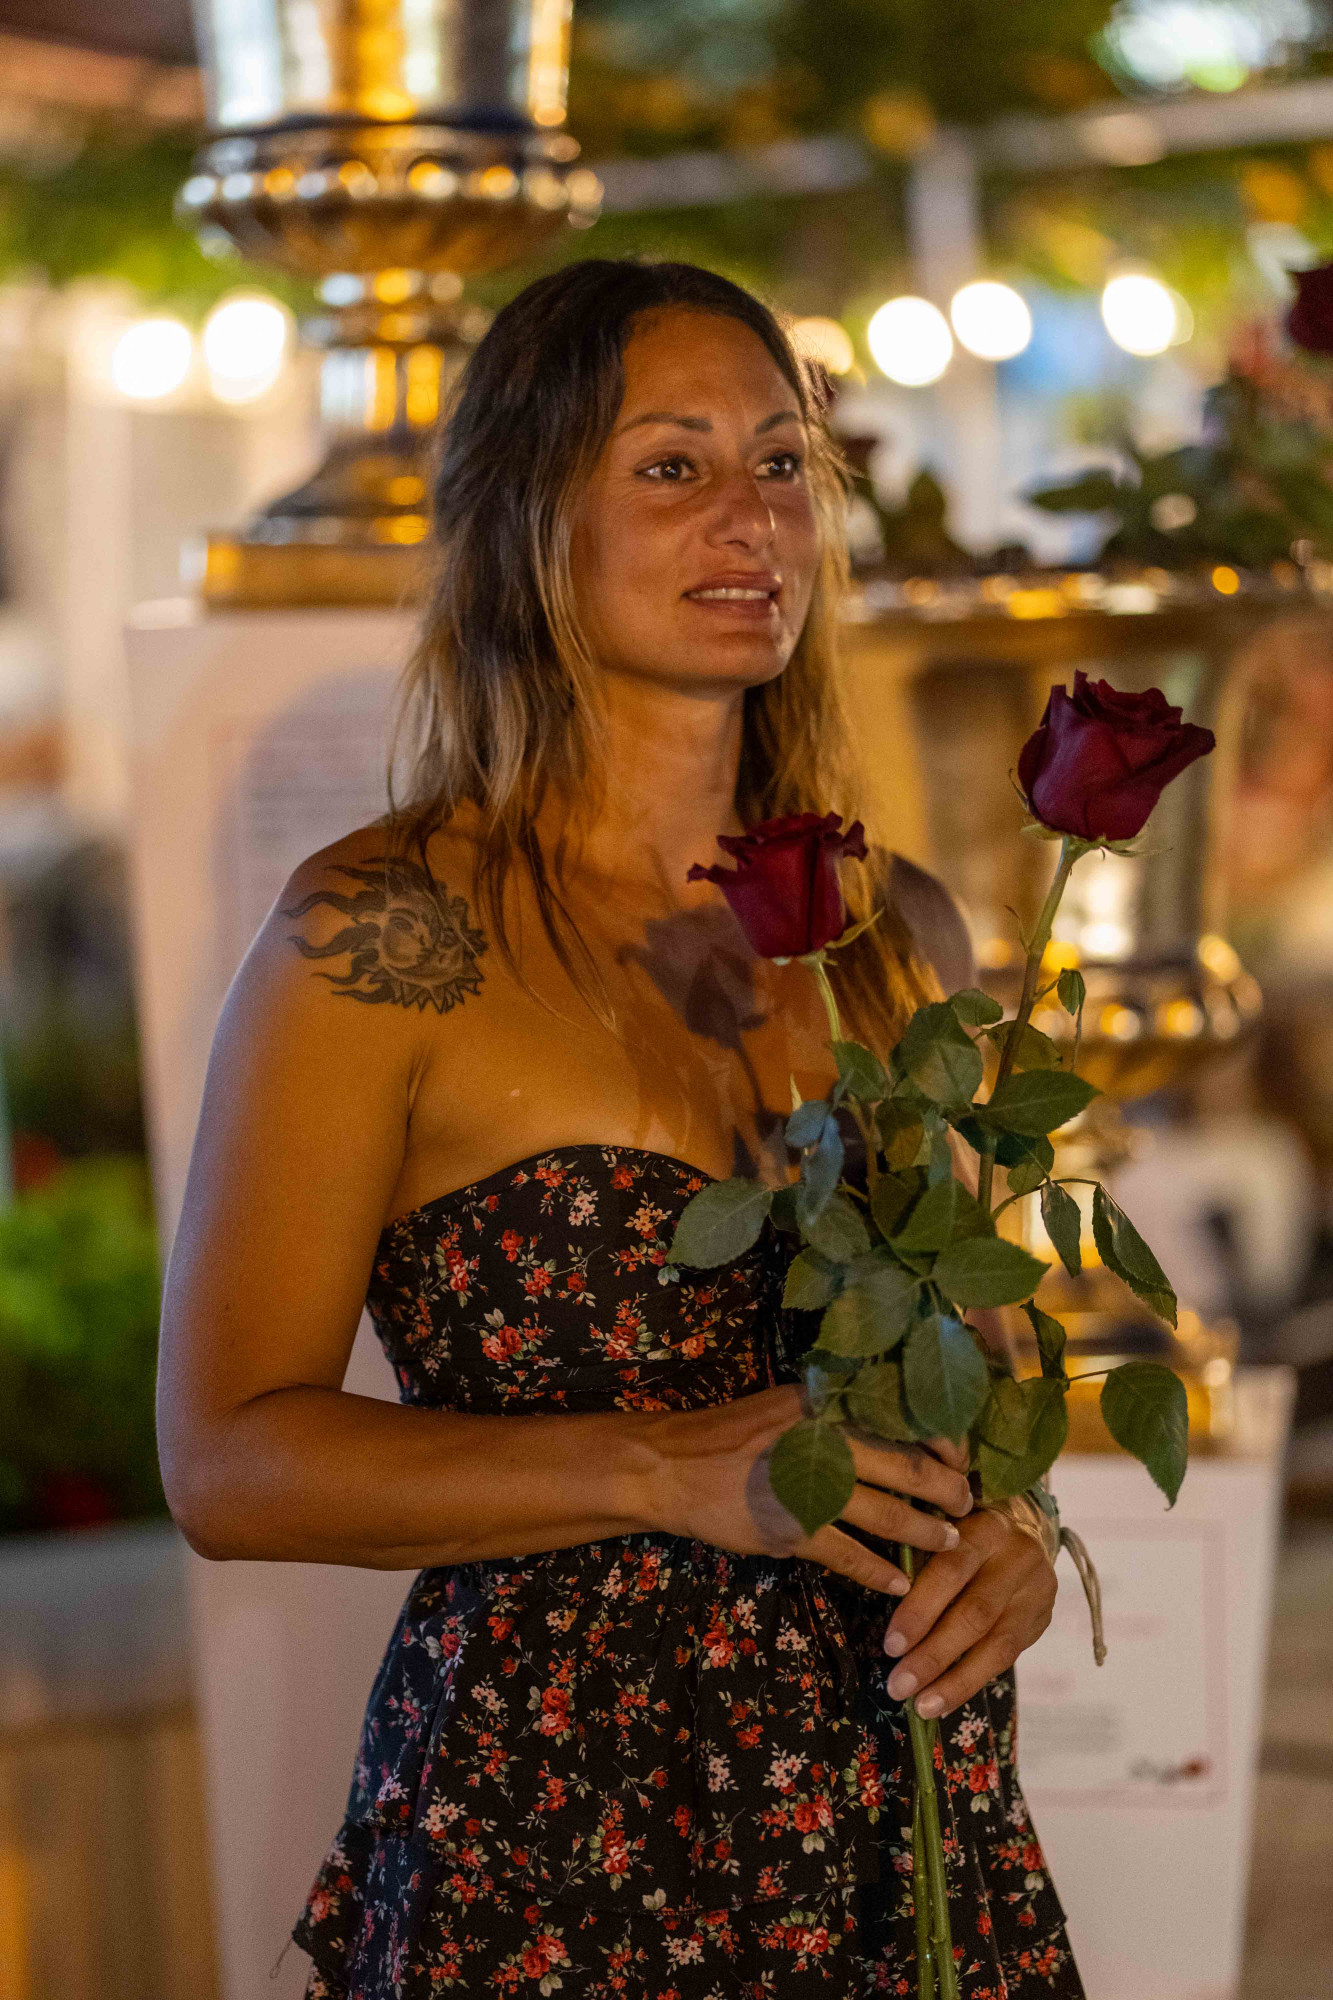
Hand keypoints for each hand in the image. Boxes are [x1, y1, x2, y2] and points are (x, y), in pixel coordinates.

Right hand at [640, 1384, 972, 1597]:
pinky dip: (880, 1572)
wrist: (671, 1465)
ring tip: (949, 1543)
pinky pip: (850, 1556)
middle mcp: (823, 1441)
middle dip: (948, 1492)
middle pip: (909, 1469)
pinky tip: (899, 1583)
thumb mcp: (789, 1404)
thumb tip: (900, 1425)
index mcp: (827, 1405)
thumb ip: (838, 1413)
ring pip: (887, 1515)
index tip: (964, 1461)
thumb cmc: (733, 1434)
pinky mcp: (791, 1531)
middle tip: (969, 1507)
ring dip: (925, 1533)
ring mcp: (808, 1488)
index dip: (945, 1444)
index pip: (905, 1420)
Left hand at [881, 1502, 1056, 1718]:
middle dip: (934, 1655)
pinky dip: (973, 1681)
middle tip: (899, 1686)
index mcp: (985, 1527)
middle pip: (975, 1613)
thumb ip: (920, 1562)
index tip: (891, 1646)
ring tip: (922, 1705)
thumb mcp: (944, 1534)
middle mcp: (1017, 1557)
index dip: (919, 1610)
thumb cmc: (964, 1535)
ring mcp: (1036, 1590)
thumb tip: (885, 1610)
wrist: (1025, 1530)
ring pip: (997, 1644)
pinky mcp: (1042, 1618)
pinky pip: (1007, 1658)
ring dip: (955, 1681)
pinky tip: (945, 1700)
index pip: (950, 1570)